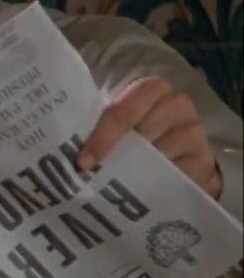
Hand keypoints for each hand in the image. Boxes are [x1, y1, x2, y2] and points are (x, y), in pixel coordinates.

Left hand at [79, 77, 221, 198]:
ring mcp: (193, 130)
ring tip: (118, 182)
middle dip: (114, 156)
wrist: (177, 153)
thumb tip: (73, 152)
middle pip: (139, 133)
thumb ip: (102, 127)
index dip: (101, 137)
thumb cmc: (139, 133)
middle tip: (94, 175)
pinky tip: (143, 188)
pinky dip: (156, 182)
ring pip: (156, 154)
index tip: (83, 162)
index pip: (123, 111)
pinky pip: (175, 173)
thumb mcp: (121, 124)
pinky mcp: (203, 158)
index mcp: (151, 89)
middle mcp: (177, 103)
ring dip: (134, 170)